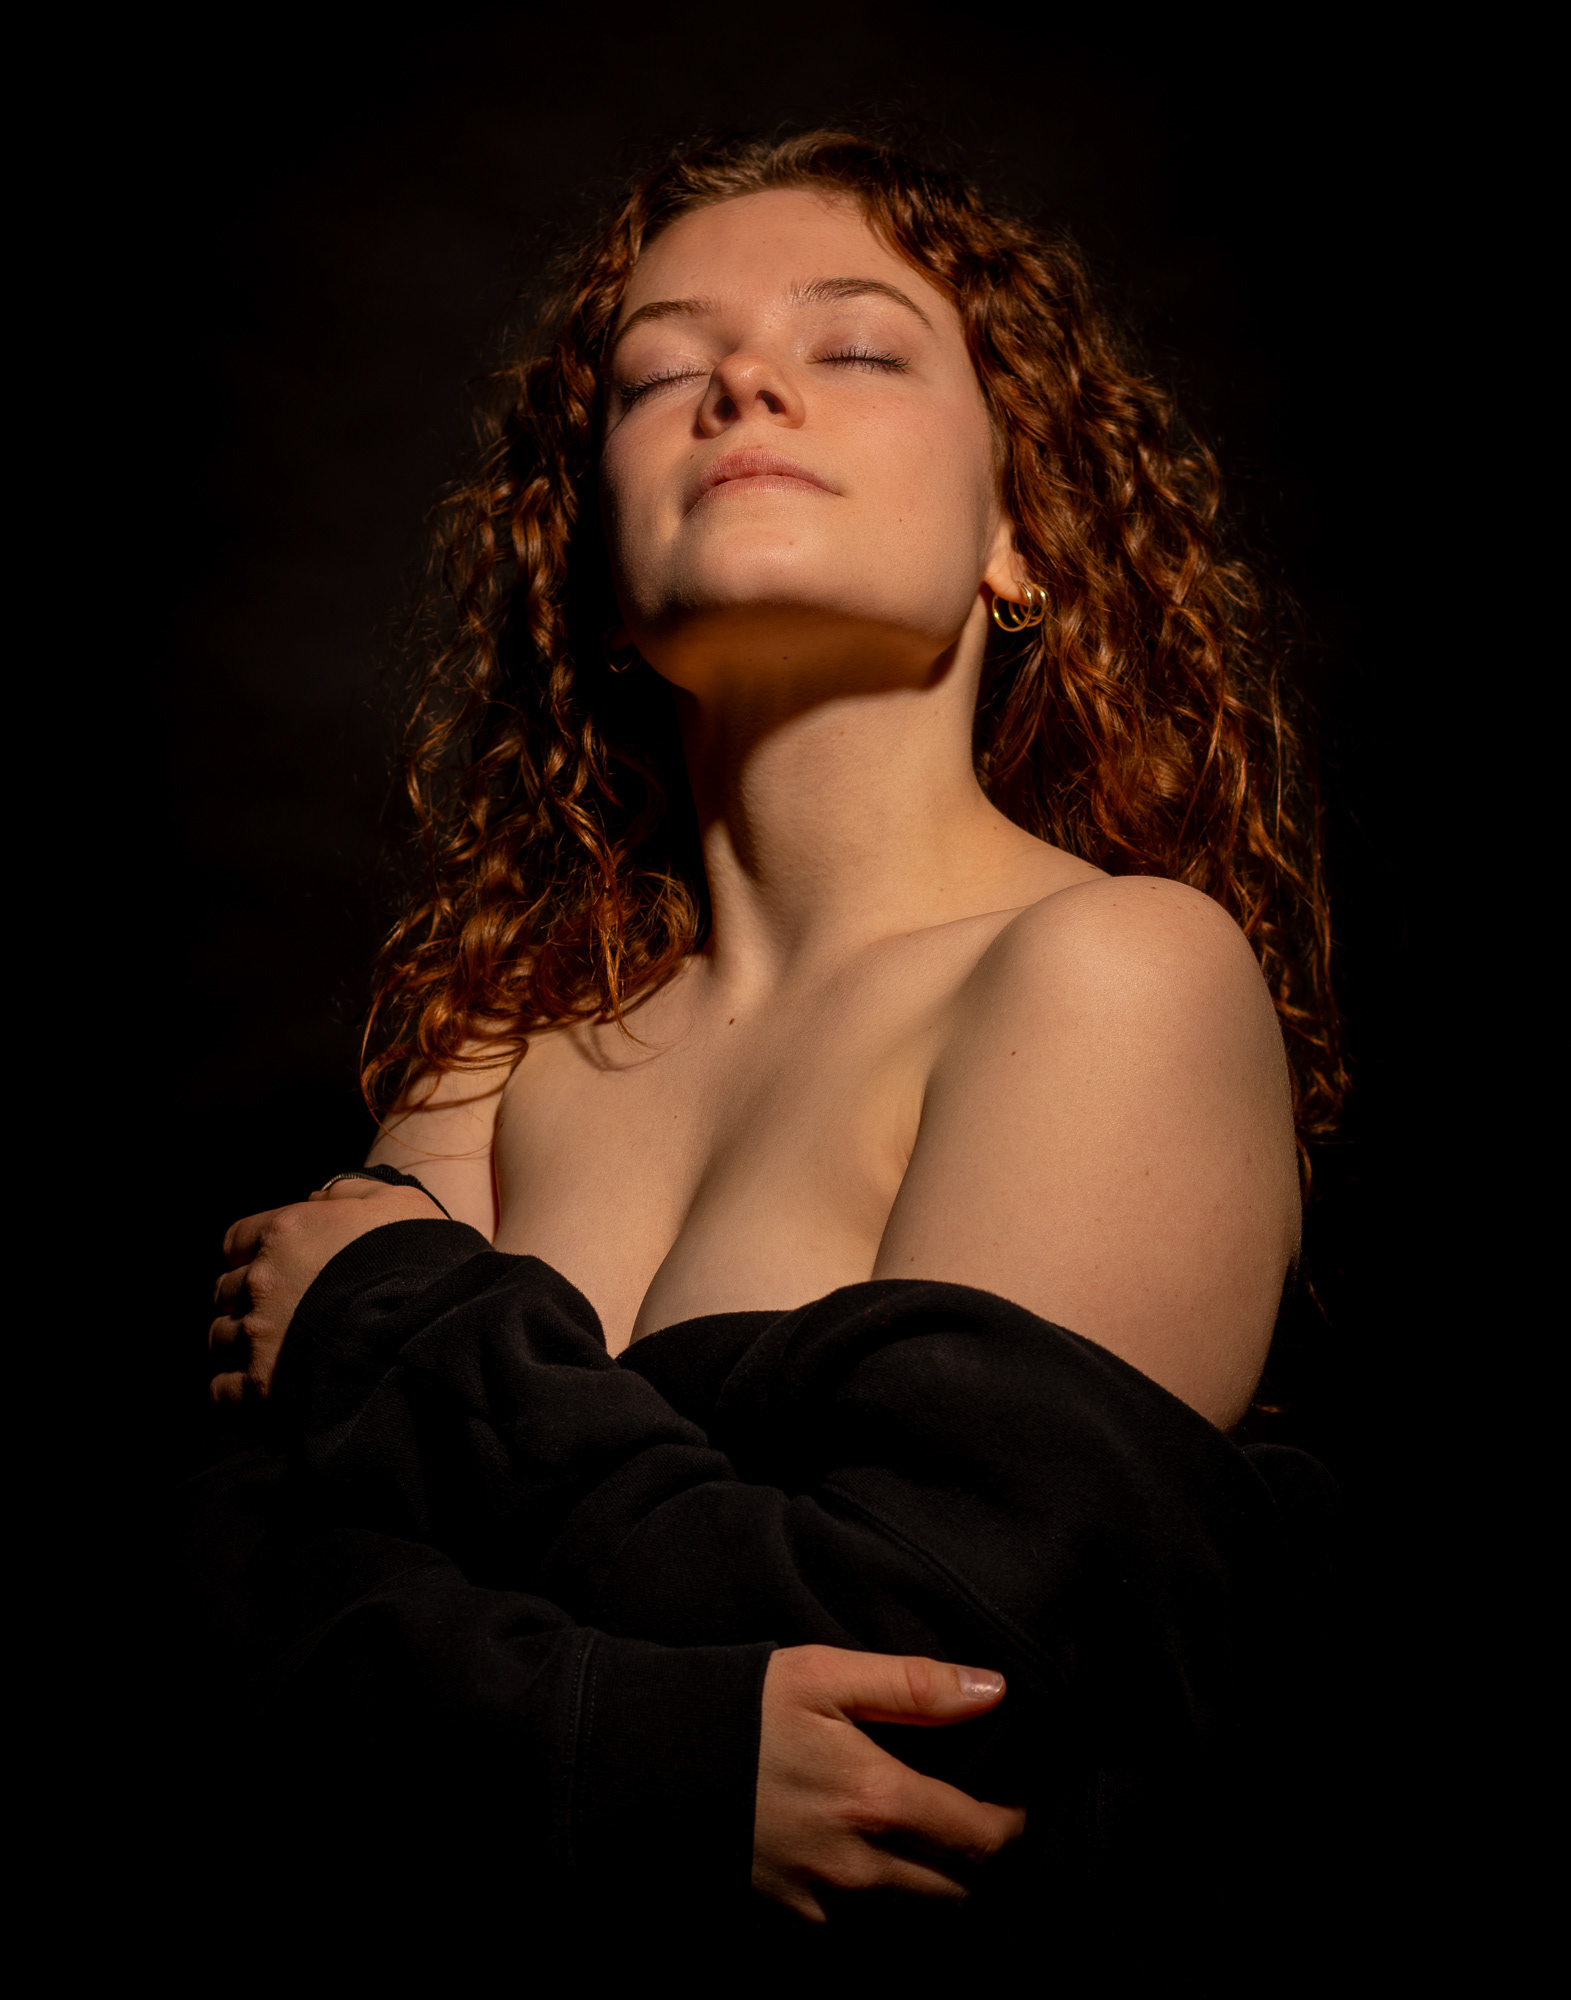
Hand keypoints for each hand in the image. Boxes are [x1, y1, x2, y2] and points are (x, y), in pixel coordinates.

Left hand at [208, 1178, 444, 1403]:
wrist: (432, 1331)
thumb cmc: (421, 1263)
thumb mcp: (400, 1204)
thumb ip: (353, 1192)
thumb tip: (316, 1198)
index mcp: (287, 1233)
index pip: (237, 1242)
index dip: (253, 1256)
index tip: (274, 1269)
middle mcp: (263, 1282)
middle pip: (226, 1291)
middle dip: (247, 1300)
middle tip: (278, 1313)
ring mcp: (259, 1336)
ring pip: (221, 1337)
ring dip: (242, 1343)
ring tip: (274, 1352)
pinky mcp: (261, 1388)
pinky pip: (221, 1390)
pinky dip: (235, 1390)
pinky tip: (262, 1388)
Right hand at [753, 1645, 1025, 1919]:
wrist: (649, 1762)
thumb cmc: (741, 1708)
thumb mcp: (824, 1675)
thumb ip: (914, 1685)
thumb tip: (995, 1690)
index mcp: (877, 1798)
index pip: (982, 1839)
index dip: (1012, 1827)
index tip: (1012, 1807)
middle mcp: (859, 1866)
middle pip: (957, 1893)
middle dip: (979, 1868)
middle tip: (976, 1831)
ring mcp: (822, 1904)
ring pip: (912, 1920)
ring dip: (934, 1894)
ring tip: (931, 1853)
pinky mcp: (789, 1921)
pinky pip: (859, 1934)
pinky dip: (880, 1913)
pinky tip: (870, 1872)